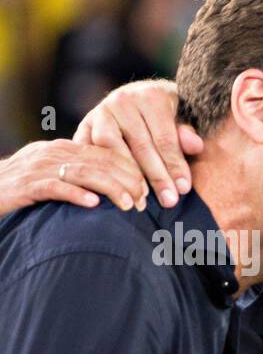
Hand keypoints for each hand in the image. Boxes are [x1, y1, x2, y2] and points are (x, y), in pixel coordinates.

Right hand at [0, 139, 148, 214]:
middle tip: (142, 201)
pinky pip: (55, 186)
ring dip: (110, 189)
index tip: (146, 190)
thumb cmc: (24, 185)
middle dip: (127, 181)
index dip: (131, 170)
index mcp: (64, 149)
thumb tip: (116, 188)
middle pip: (101, 162)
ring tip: (127, 204)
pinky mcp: (27, 185)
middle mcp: (54, 153)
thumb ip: (80, 174)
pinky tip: (93, 204)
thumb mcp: (55, 173)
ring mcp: (40, 168)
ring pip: (84, 172)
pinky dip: (76, 194)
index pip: (106, 153)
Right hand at [74, 79, 201, 208]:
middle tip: (168, 201)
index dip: (175, 166)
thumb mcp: (185, 119)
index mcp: (151, 95)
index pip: (164, 138)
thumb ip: (188, 133)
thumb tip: (195, 146)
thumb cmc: (170, 115)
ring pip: (110, 147)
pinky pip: (89, 150)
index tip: (183, 189)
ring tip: (143, 198)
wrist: (140, 100)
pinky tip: (118, 190)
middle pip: (140, 145)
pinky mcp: (84, 124)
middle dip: (157, 177)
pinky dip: (102, 171)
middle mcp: (122, 100)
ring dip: (126, 175)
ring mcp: (100, 111)